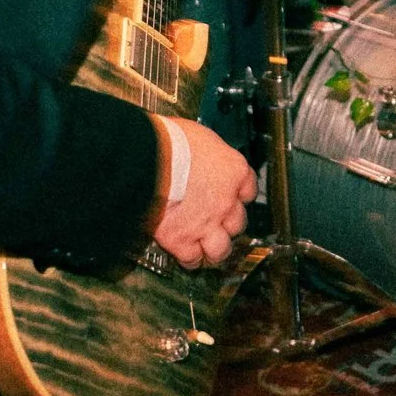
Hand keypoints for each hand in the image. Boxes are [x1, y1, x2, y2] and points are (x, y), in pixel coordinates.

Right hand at [151, 123, 254, 268]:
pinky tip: (183, 254)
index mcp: (233, 171)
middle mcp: (226, 201)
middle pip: (237, 223)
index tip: (231, 197)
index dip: (238, 196)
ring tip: (204, 248)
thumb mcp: (197, 136)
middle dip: (226, 224)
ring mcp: (206, 223)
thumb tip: (196, 153)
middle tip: (214, 222)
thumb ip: (204, 153)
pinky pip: (192, 259)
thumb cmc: (168, 140)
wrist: (147, 159)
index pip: (248, 189)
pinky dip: (188, 259)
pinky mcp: (182, 239)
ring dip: (214, 249)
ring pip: (221, 248)